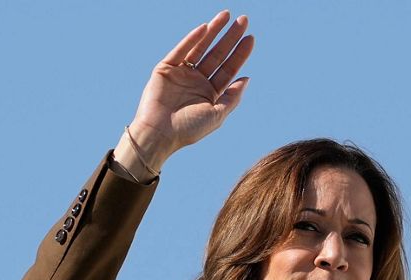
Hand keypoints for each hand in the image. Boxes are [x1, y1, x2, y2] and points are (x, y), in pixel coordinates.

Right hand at [118, 11, 254, 173]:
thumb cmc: (188, 129)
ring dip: (213, 31)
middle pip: (218, 54)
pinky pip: (181, 50)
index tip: (251, 38)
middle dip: (230, 37)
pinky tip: (205, 28)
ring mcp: (181, 73)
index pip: (229, 69)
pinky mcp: (165, 69)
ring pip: (201, 48)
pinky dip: (192, 39)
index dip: (240, 53)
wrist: (159, 134)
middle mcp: (197, 81)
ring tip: (227, 16)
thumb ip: (233, 96)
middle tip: (244, 20)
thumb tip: (247, 78)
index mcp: (210, 93)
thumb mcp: (217, 114)